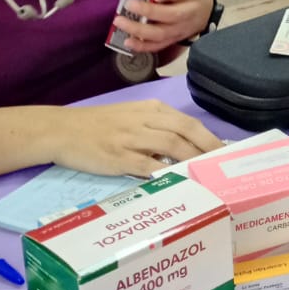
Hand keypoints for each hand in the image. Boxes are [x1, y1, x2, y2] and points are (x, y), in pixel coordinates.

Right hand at [49, 100, 222, 174]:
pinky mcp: (117, 156)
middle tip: (225, 164)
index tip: (227, 150)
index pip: (188, 121)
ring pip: (170, 145)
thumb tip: (186, 148)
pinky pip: (146, 164)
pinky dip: (164, 171)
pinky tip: (178, 180)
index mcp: (151, 109)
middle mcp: (144, 120)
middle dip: (209, 146)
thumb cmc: (99, 125)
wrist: (62, 130)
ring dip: (193, 159)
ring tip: (209, 173)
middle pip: (185, 130)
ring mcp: (131, 138)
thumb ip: (157, 128)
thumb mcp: (132, 117)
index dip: (210, 136)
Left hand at [115, 0, 213, 53]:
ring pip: (161, 33)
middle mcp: (189, 12)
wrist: (205, 12)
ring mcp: (181, 28)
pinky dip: (142, 46)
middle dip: (149, 12)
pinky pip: (157, 46)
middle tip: (129, 5)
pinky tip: (127, 42)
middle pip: (171, 16)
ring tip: (120, 22)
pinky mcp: (173, 39)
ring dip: (140, 30)